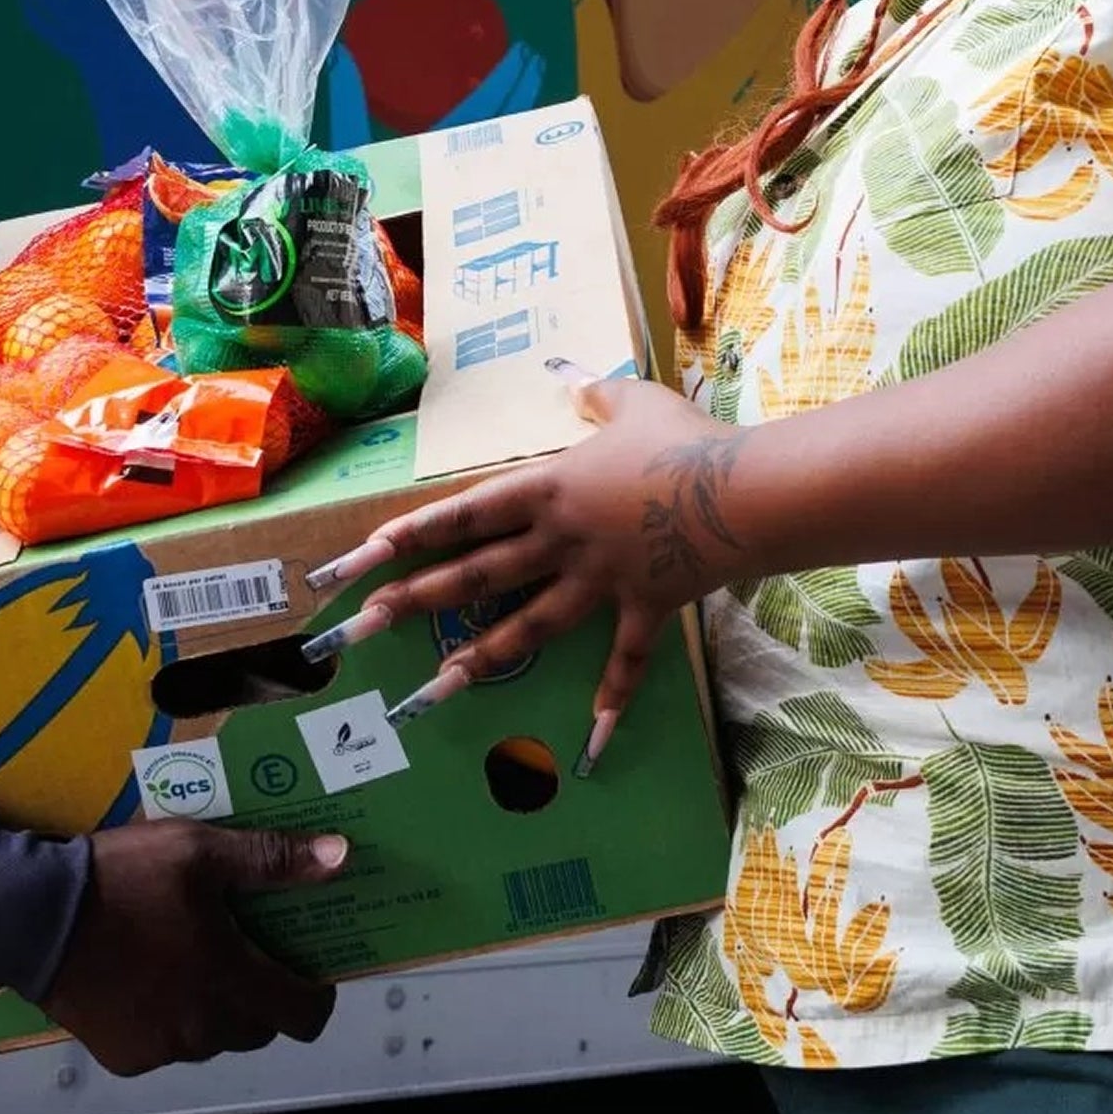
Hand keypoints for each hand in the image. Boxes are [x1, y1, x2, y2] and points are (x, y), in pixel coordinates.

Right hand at [38, 822, 345, 1078]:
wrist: (34, 915)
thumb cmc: (125, 878)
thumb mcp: (198, 851)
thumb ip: (270, 859)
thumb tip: (341, 857)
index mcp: (232, 979)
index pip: (304, 1015)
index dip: (316, 996)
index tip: (307, 969)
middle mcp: (206, 1027)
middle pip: (258, 1027)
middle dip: (259, 994)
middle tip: (237, 951)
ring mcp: (164, 1048)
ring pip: (211, 1038)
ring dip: (211, 1009)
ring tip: (184, 961)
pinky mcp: (126, 1058)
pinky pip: (165, 1045)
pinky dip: (166, 1020)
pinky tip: (143, 982)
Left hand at [307, 373, 743, 770]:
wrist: (749, 490)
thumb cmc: (686, 439)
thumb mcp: (631, 399)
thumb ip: (593, 392)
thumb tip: (570, 373)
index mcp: (549, 488)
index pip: (465, 512)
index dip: (412, 533)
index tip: (364, 555)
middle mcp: (562, 539)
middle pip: (477, 573)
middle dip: (415, 599)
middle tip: (363, 624)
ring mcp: (601, 581)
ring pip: (529, 626)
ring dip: (481, 656)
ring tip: (434, 686)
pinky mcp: (645, 609)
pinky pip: (625, 662)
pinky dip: (611, 700)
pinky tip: (591, 740)